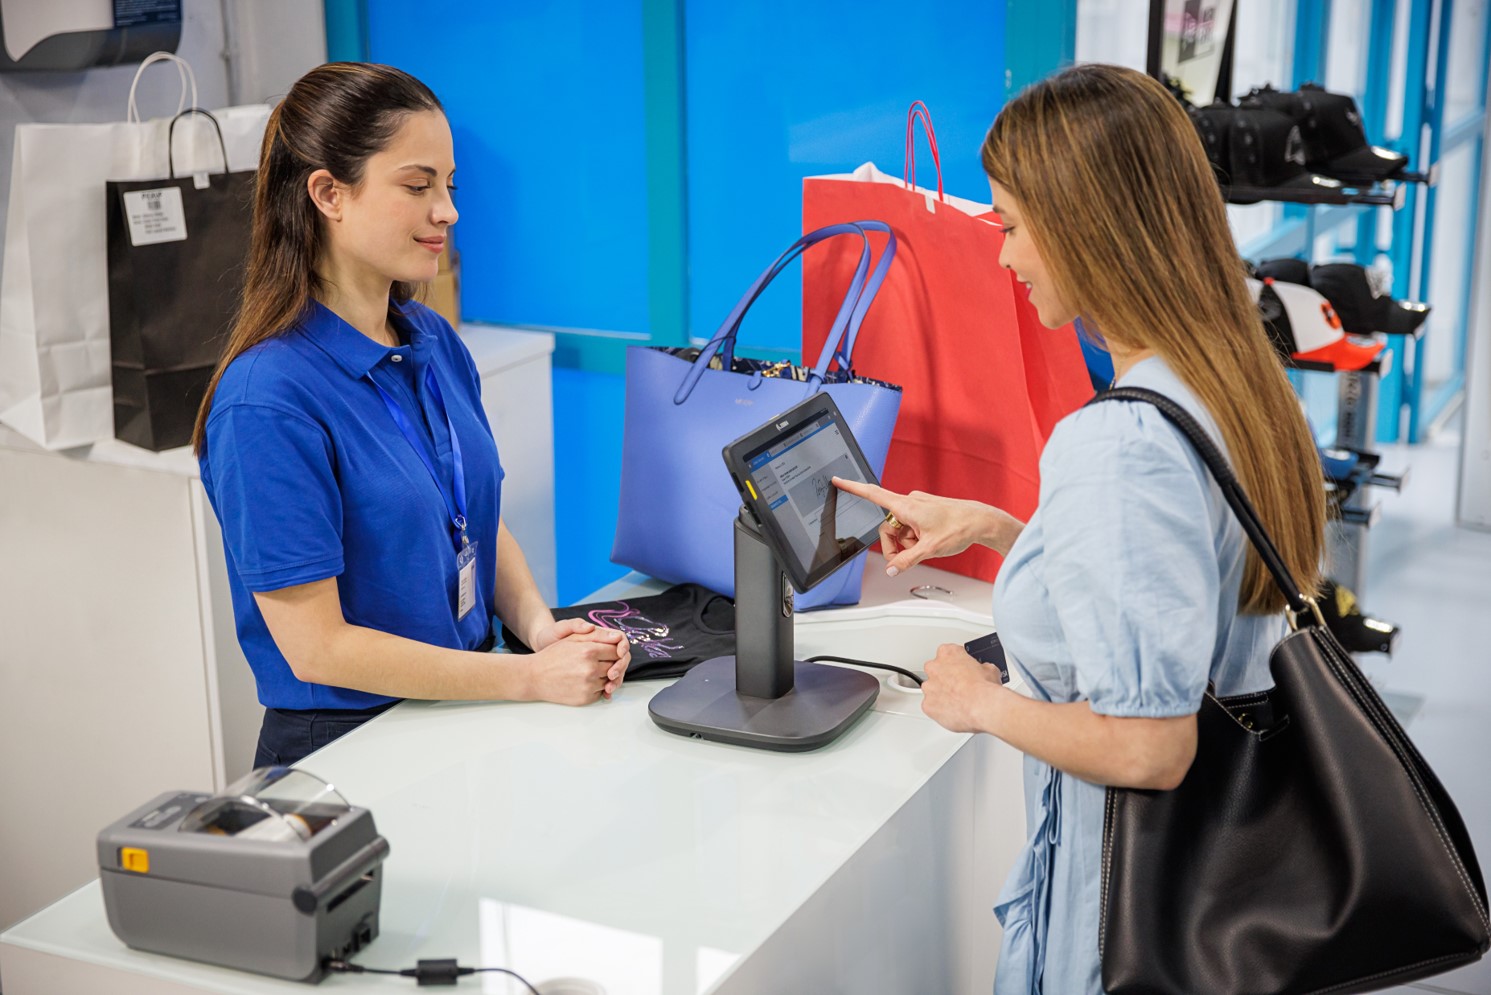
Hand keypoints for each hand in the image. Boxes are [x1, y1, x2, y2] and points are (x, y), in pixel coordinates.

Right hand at [527, 629, 629, 704]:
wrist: (535, 677)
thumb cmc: (553, 656)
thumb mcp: (572, 639)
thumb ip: (596, 636)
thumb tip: (617, 638)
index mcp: (589, 651)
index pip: (616, 651)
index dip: (612, 650)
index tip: (606, 651)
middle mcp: (591, 670)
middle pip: (615, 666)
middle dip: (610, 663)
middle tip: (597, 661)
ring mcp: (589, 686)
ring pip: (609, 680)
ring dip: (604, 676)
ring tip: (588, 670)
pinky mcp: (586, 698)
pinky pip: (601, 692)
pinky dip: (596, 687)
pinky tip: (584, 681)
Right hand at [831, 478, 1015, 574]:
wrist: (981, 521)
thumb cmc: (959, 528)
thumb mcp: (929, 549)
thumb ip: (906, 560)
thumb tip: (891, 569)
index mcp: (906, 506)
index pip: (873, 495)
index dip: (853, 488)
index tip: (838, 480)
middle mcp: (909, 502)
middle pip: (886, 526)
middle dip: (894, 544)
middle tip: (907, 557)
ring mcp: (917, 505)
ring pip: (899, 528)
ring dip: (906, 542)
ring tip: (925, 546)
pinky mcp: (924, 510)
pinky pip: (909, 526)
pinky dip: (914, 537)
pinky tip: (929, 541)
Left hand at [920, 643, 1005, 732]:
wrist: (981, 706)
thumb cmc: (984, 688)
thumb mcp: (990, 669)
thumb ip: (981, 667)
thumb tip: (984, 671)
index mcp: (948, 653)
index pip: (948, 652)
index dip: (956, 662)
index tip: (961, 668)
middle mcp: (934, 667)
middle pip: (935, 670)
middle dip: (945, 678)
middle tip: (959, 686)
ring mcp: (929, 687)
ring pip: (931, 689)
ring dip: (941, 694)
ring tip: (958, 701)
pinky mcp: (927, 705)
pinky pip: (931, 707)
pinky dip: (939, 710)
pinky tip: (953, 712)